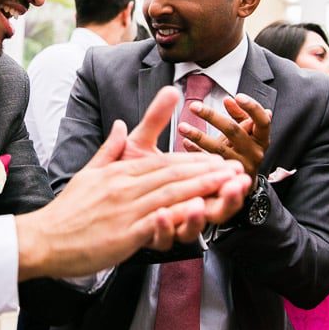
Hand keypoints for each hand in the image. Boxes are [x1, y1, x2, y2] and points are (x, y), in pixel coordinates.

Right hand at [15, 119, 249, 279]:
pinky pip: (156, 221)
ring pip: (170, 194)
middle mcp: (125, 187)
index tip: (218, 159)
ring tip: (229, 183)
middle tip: (237, 167)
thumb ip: (108, 149)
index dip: (194, 161)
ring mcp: (125, 209)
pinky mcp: (123, 233)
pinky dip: (178, 214)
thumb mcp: (87, 173)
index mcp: (119, 173)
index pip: (163, 163)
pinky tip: (199, 210)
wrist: (43, 238)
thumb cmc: (67, 211)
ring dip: (203, 187)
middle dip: (208, 170)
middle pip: (173, 175)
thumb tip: (116, 124)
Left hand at [121, 86, 253, 236]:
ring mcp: (165, 227)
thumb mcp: (140, 144)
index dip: (226, 175)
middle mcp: (180, 210)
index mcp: (185, 190)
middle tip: (236, 185)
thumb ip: (156, 120)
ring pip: (191, 229)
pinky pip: (162, 239)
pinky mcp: (148, 239)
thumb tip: (171, 90)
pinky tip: (163, 215)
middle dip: (227, 198)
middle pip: (213, 210)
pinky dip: (165, 228)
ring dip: (198, 217)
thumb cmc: (122, 176)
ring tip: (199, 204)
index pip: (213, 183)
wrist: (90, 207)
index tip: (238, 166)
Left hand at [177, 93, 270, 182]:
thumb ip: (240, 115)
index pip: (262, 121)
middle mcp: (254, 152)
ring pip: (217, 148)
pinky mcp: (226, 177)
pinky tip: (185, 142)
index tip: (238, 96)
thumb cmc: (246, 149)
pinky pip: (208, 162)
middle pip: (233, 131)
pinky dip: (195, 151)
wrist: (244, 180)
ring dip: (198, 136)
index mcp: (262, 138)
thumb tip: (229, 100)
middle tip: (194, 106)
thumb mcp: (249, 132)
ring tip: (182, 126)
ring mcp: (240, 166)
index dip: (252, 108)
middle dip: (212, 116)